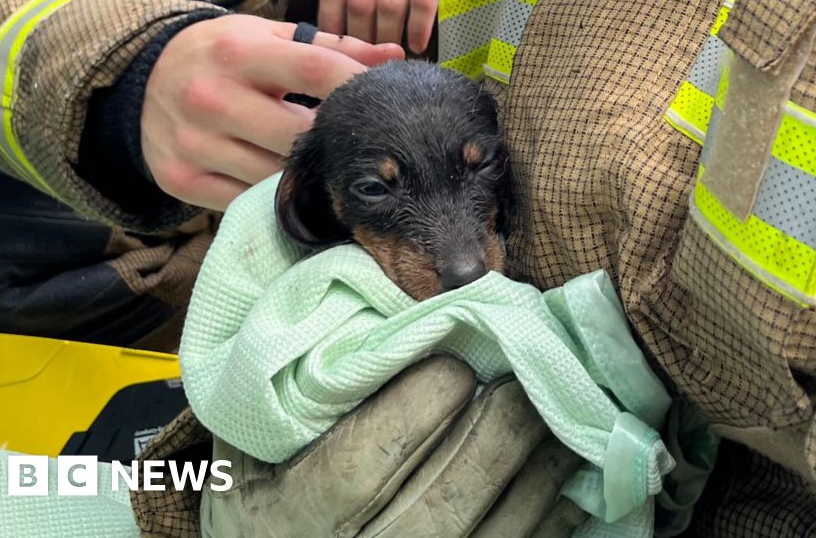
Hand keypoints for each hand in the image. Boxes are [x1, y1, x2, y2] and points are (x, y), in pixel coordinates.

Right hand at [142, 14, 404, 210]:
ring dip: (306, 177)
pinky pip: (247, 202)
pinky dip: (273, 198)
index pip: (314, 69)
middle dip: (333, 144)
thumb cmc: (220, 57)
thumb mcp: (266, 37)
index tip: (385, 106)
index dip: (357, 88)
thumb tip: (392, 59)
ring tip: (324, 170)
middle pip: (298, 136)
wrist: (139, 83)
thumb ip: (329, 48)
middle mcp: (211, 97)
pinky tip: (290, 188)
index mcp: (238, 52)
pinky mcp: (181, 181)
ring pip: (275, 176)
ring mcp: (193, 144)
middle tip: (358, 150)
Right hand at [201, 356, 589, 536]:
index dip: (411, 416)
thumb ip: (286, 379)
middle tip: (525, 379)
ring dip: (535, 476)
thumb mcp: (248, 433)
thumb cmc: (261, 480)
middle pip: (438, 511)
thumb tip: (350, 300)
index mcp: (288, 515)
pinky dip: (549, 518)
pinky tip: (567, 472)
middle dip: (493, 440)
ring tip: (561, 415)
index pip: (355, 471)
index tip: (453, 366)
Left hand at [318, 0, 439, 53]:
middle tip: (366, 57)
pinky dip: (419, 27)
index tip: (338, 46)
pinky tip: (416, 45)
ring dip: (387, 37)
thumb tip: (329, 24)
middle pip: (361, 1)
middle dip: (362, 37)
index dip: (332, 21)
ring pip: (389, 4)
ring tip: (388, 54)